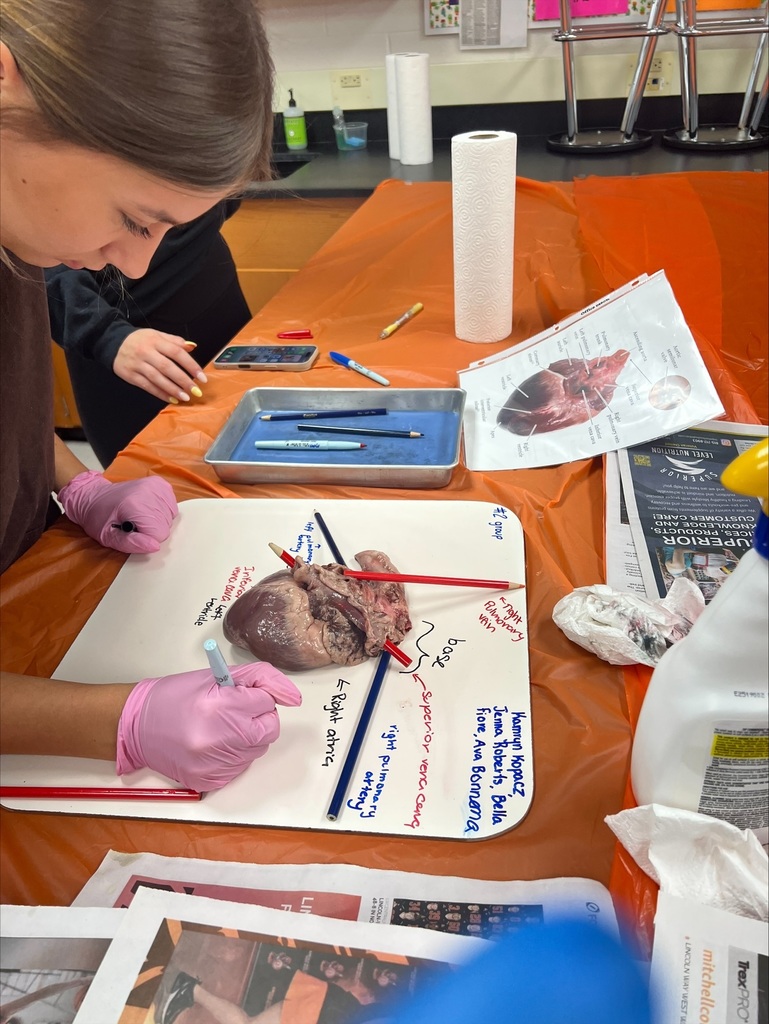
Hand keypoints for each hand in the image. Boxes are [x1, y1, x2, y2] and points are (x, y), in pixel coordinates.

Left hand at [58, 470, 177, 553]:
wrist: (94, 496)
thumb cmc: (98, 518)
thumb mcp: (108, 537)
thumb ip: (131, 543)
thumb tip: (155, 546)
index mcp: (134, 505)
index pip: (159, 533)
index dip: (146, 538)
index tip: (131, 532)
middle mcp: (148, 491)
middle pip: (165, 525)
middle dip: (151, 530)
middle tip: (133, 524)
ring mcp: (156, 485)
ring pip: (170, 517)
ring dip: (157, 521)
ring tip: (139, 517)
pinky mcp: (160, 483)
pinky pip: (171, 506)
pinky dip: (162, 511)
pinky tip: (147, 510)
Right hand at [112, 328, 205, 401]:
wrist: (112, 342)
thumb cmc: (139, 340)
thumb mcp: (156, 335)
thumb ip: (174, 341)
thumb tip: (192, 347)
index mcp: (155, 340)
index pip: (176, 352)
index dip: (190, 365)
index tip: (201, 376)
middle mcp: (146, 352)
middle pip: (167, 367)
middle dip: (183, 380)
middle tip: (196, 390)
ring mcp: (137, 364)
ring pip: (157, 378)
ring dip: (172, 389)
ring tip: (185, 397)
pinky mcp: (130, 375)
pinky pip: (147, 386)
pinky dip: (160, 393)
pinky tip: (171, 399)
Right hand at [116, 662, 302, 789]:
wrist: (137, 726)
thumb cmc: (175, 697)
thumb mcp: (217, 675)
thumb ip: (260, 678)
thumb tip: (294, 697)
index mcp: (220, 707)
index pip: (266, 702)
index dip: (254, 696)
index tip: (238, 695)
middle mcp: (219, 740)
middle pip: (269, 729)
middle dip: (257, 717)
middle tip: (232, 711)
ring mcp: (214, 765)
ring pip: (257, 749)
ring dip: (246, 737)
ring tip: (218, 727)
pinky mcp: (210, 781)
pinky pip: (241, 767)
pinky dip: (233, 755)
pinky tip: (211, 744)